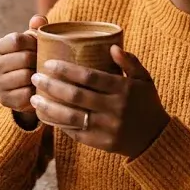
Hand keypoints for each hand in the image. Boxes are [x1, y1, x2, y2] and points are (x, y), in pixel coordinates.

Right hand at [0, 14, 47, 127]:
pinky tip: (38, 88)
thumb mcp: (30, 44)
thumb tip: (39, 19)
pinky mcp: (4, 100)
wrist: (21, 88)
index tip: (40, 47)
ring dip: (38, 76)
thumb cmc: (28, 59)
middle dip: (39, 60)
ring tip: (42, 75)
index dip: (34, 43)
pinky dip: (35, 92)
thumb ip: (35, 29)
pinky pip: (26, 94)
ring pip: (26, 76)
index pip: (17, 40)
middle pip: (24, 58)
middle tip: (45, 63)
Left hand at [30, 45, 169, 159]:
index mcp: (123, 89)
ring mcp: (107, 128)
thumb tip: (112, 46)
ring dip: (49, 107)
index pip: (90, 77)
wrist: (155, 138)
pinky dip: (59, 124)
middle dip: (52, 86)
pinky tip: (46, 115)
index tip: (48, 63)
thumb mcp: (144, 79)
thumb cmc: (146, 102)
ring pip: (72, 117)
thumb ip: (130, 61)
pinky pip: (76, 133)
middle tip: (35, 77)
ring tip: (34, 98)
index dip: (67, 70)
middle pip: (76, 96)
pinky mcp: (102, 143)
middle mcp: (115, 109)